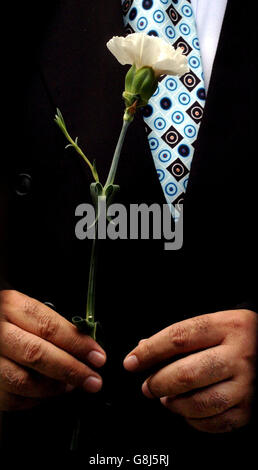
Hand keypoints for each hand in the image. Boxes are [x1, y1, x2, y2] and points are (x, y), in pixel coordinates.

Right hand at [0, 290, 105, 410]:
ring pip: (23, 381)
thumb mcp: (25, 311)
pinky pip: (11, 399)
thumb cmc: (8, 321)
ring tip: (71, 386)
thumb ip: (49, 326)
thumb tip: (85, 346)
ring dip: (54, 388)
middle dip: (71, 370)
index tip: (97, 356)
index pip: (48, 326)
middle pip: (37, 354)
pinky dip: (34, 400)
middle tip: (92, 380)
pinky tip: (48, 393)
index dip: (77, 344)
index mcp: (11, 307)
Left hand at [123, 310, 256, 432]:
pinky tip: (188, 410)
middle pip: (186, 374)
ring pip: (200, 403)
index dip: (150, 351)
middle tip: (147, 387)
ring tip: (167, 399)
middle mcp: (239, 355)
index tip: (131, 362)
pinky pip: (215, 422)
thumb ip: (180, 337)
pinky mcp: (251, 409)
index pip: (179, 337)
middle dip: (158, 383)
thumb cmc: (238, 337)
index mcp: (227, 326)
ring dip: (175, 404)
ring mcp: (248, 384)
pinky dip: (194, 420)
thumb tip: (143, 350)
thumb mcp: (215, 325)